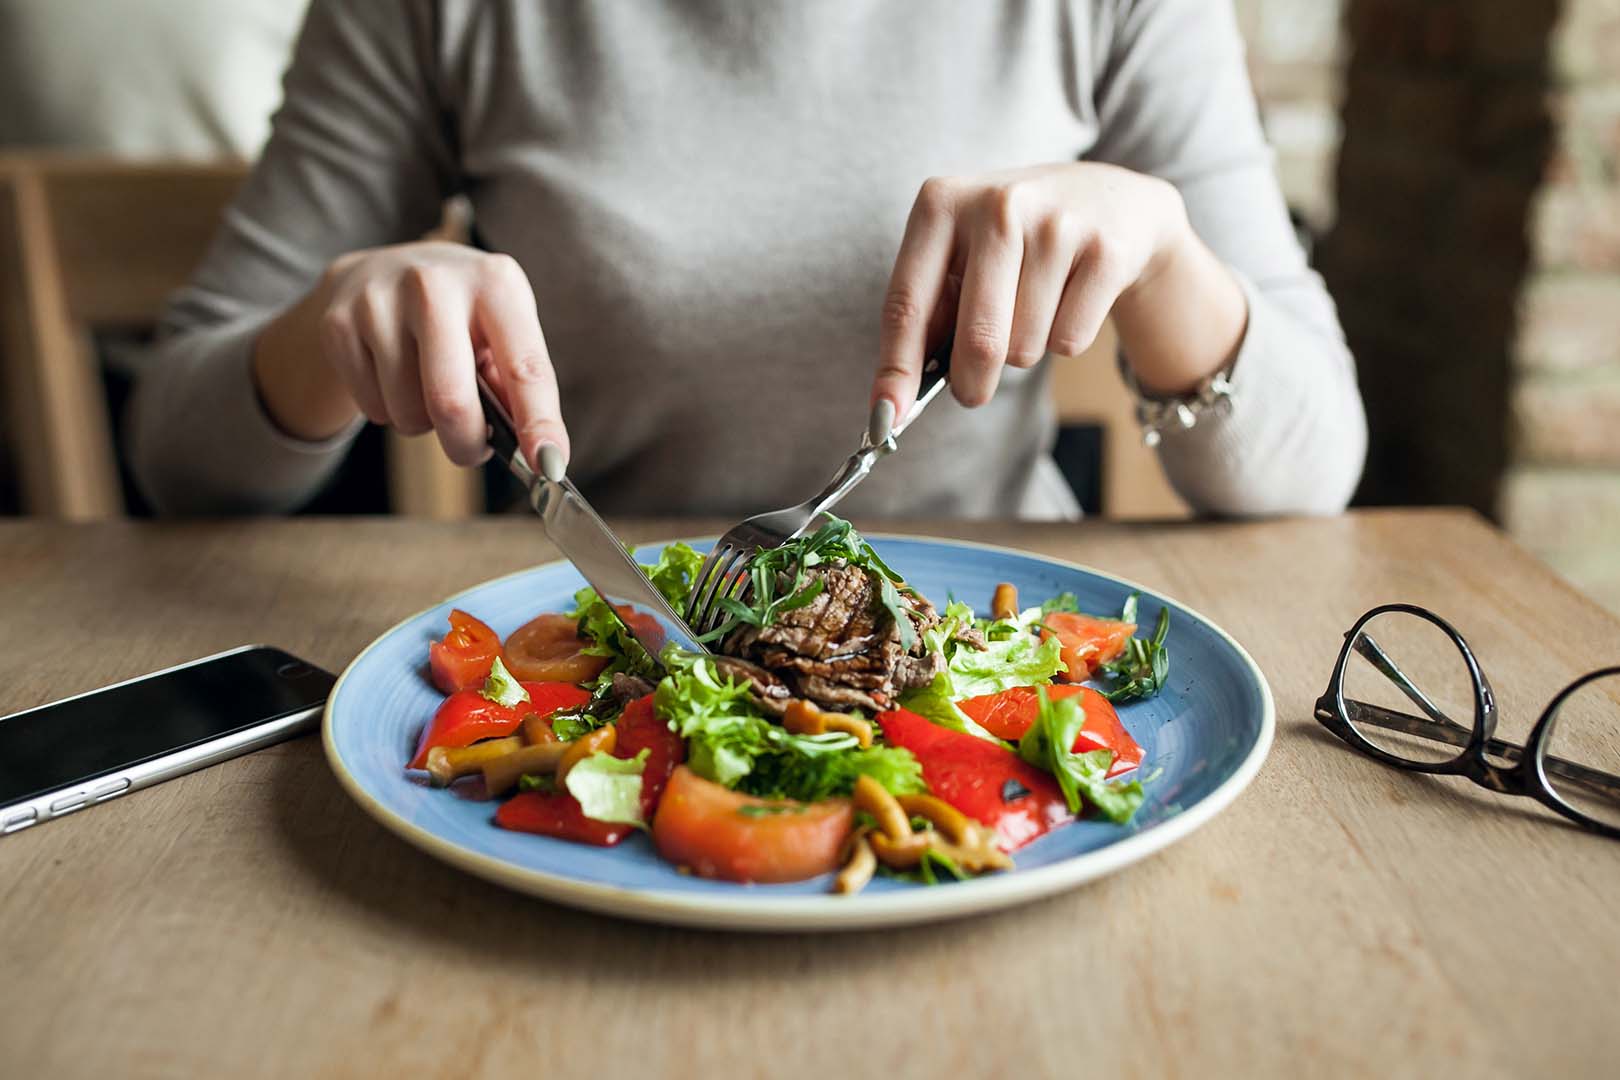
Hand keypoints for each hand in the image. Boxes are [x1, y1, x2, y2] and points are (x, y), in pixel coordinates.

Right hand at [253, 241, 567, 475]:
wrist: (383, 270)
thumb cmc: (461, 314)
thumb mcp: (501, 329)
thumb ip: (518, 385)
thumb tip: (539, 453)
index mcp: (495, 283)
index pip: (525, 367)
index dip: (540, 423)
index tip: (550, 466)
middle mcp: (435, 283)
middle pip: (451, 402)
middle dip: (466, 444)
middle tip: (471, 449)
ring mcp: (379, 301)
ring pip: (408, 414)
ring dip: (424, 425)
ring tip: (426, 389)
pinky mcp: (339, 323)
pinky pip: (372, 409)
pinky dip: (389, 411)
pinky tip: (393, 376)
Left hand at [870, 162, 1240, 423]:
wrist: (1111, 200)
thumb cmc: (1015, 241)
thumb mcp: (961, 255)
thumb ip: (929, 313)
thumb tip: (895, 399)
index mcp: (941, 203)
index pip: (907, 304)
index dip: (896, 369)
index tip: (885, 418)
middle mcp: (997, 206)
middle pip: (978, 340)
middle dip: (971, 383)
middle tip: (972, 391)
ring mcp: (1056, 225)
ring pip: (1025, 348)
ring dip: (1024, 350)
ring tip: (1034, 305)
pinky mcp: (1105, 251)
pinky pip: (1068, 341)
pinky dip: (1065, 339)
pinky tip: (1070, 298)